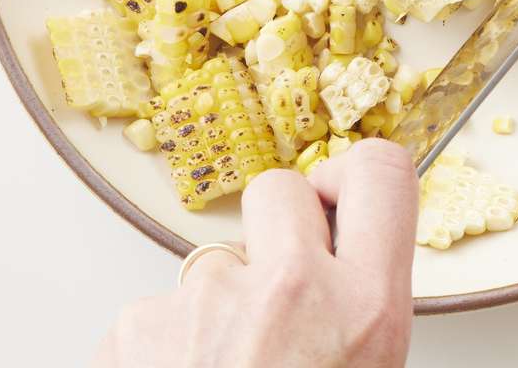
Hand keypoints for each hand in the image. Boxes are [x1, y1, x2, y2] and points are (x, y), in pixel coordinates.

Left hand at [93, 140, 416, 367]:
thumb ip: (364, 307)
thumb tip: (356, 272)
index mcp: (363, 310)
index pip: (382, 172)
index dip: (357, 177)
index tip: (345, 197)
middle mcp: (286, 293)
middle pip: (280, 189)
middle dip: (279, 228)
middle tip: (283, 293)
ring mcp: (203, 306)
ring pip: (214, 262)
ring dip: (221, 304)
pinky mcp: (135, 328)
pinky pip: (160, 311)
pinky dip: (169, 345)